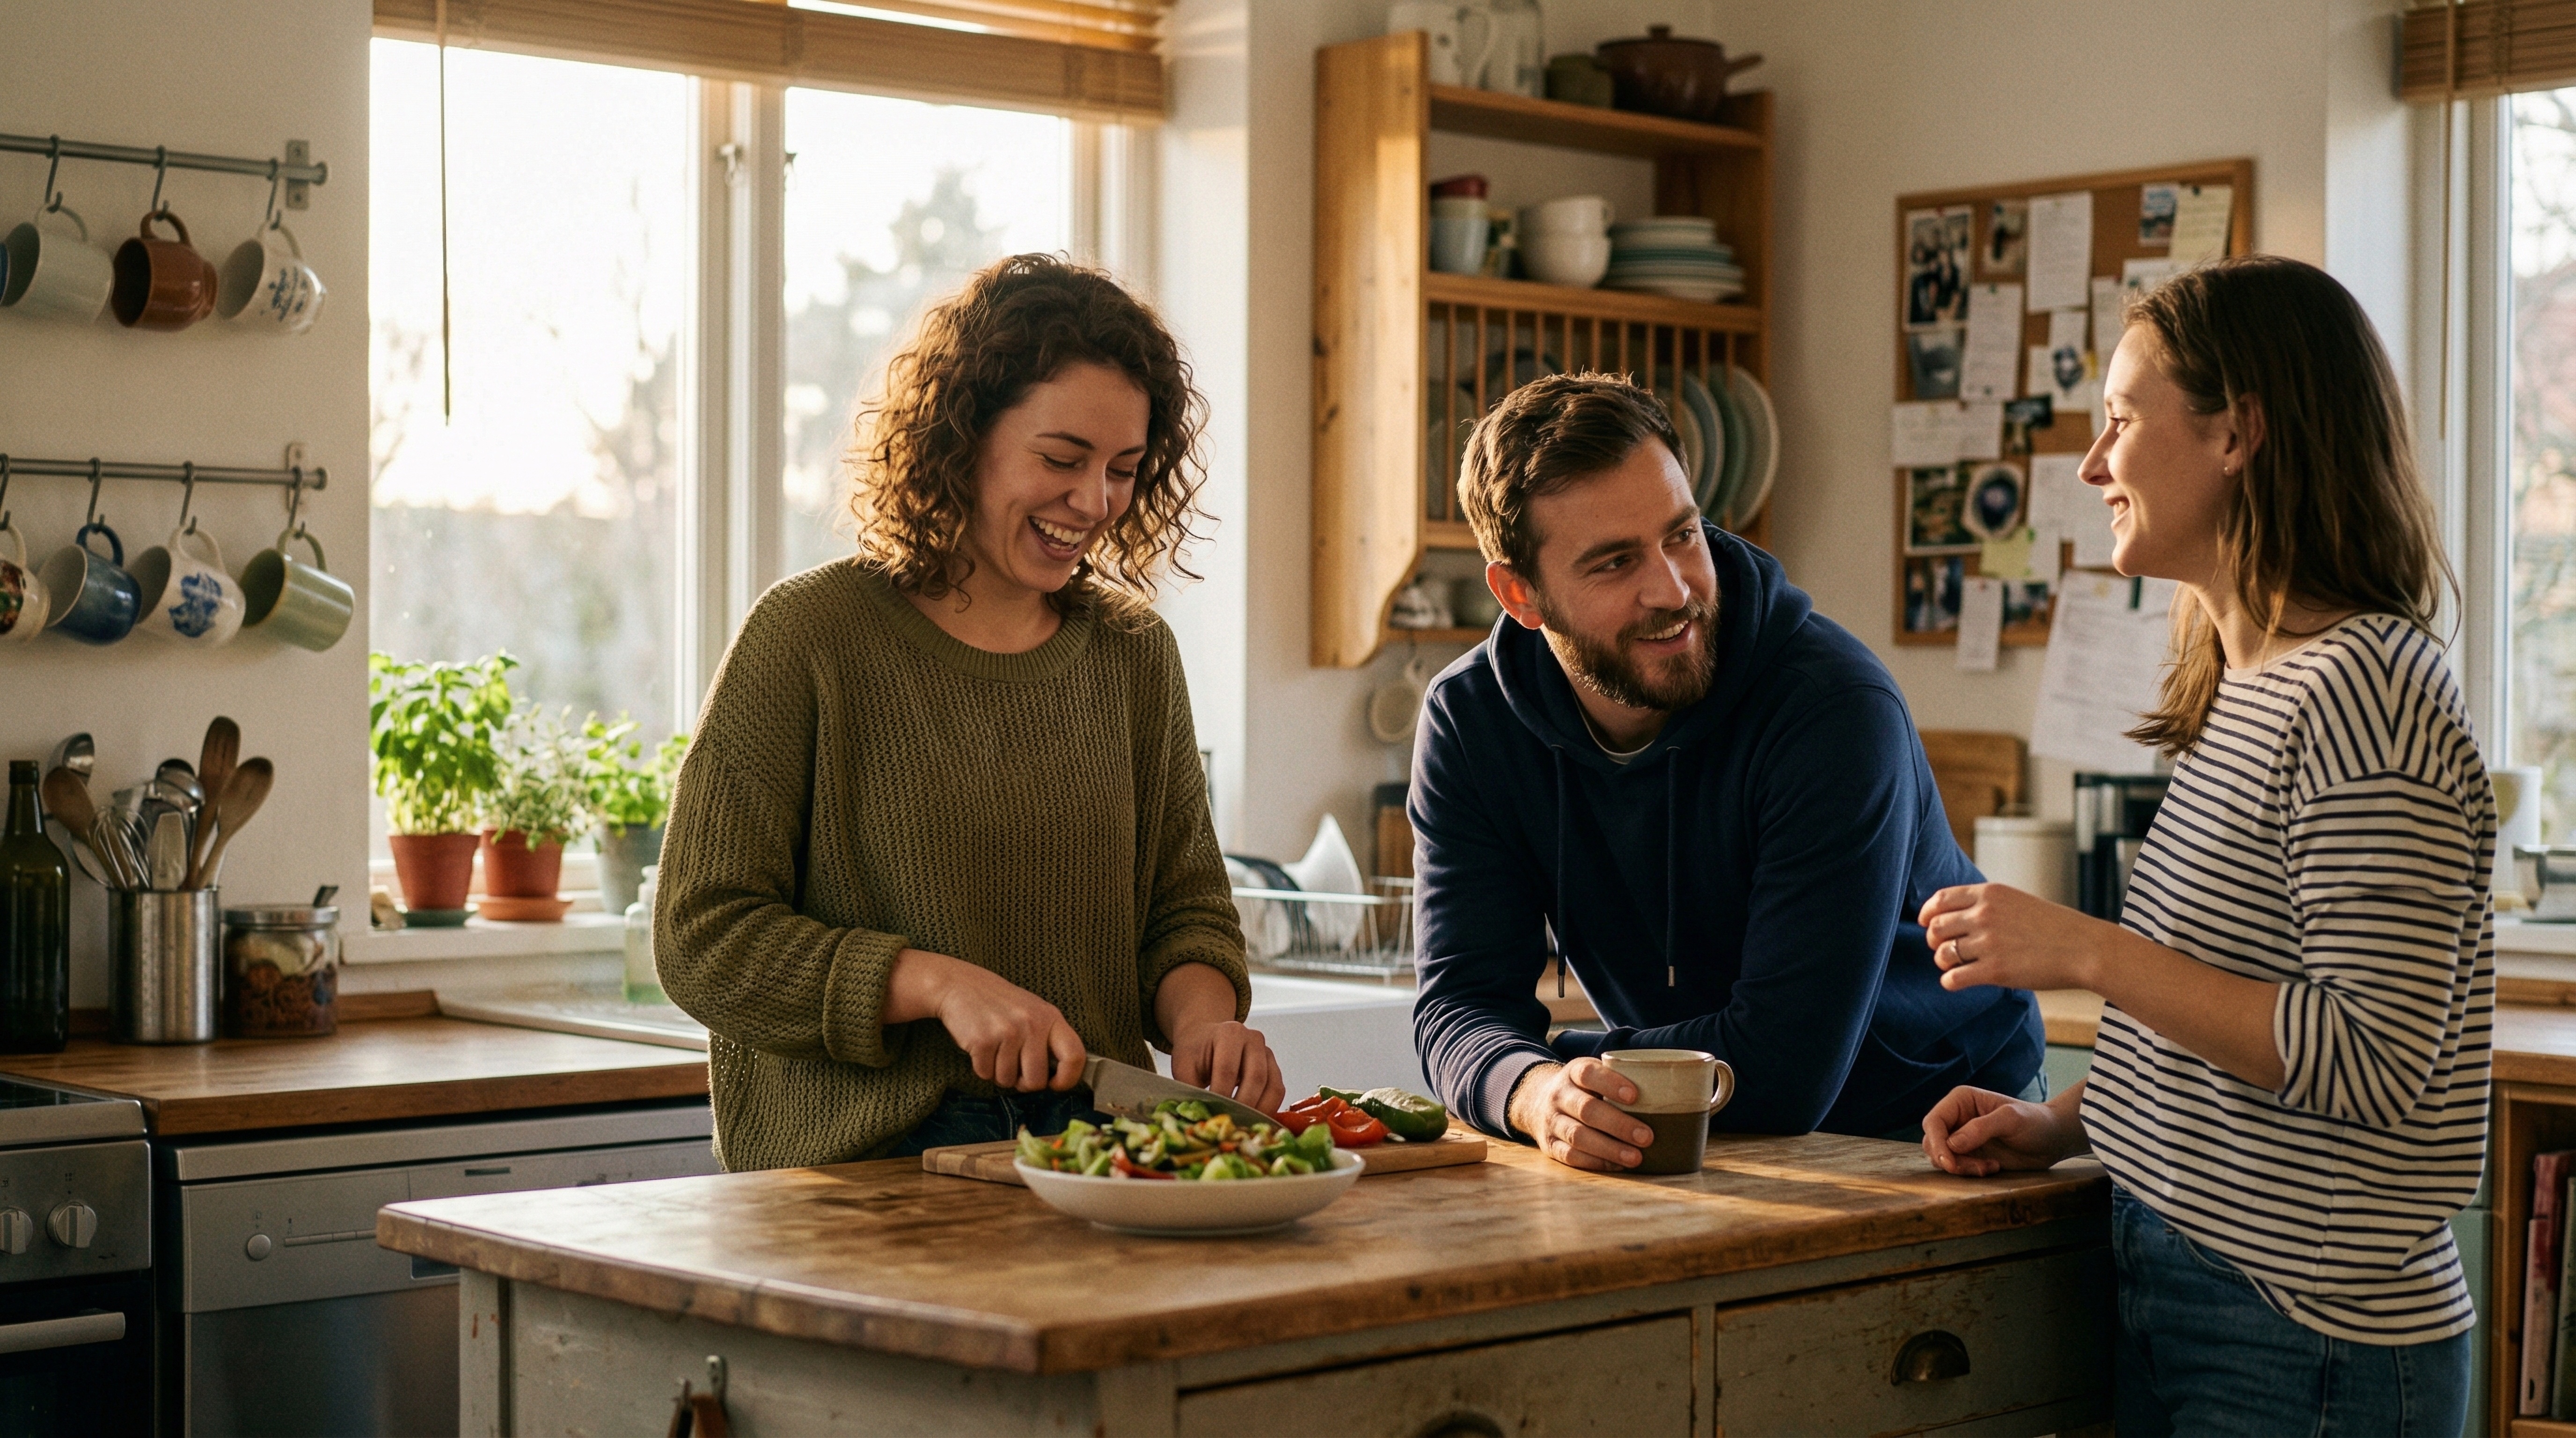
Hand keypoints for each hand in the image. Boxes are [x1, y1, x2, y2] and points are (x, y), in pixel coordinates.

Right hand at [896, 950, 1084, 1091]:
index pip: (1075, 1056)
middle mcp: (1032, 1024)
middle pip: (1036, 1081)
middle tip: (1014, 1067)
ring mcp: (1007, 1032)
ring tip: (995, 1049)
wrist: (960, 985)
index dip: (1067, 1079)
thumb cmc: (1000, 1003)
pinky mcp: (982, 1041)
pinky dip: (981, 1067)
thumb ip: (1049, 1039)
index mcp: (1050, 1017)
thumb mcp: (1033, 1011)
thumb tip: (1060, 1076)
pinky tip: (981, 1047)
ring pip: (1008, 1081)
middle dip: (1023, 1082)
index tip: (1054, 1084)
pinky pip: (985, 1074)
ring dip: (999, 1073)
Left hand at [1168, 1018, 1286, 1113]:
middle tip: (1232, 1124)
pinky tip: (1254, 1120)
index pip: (1228, 1069)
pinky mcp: (1273, 1066)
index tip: (1214, 1114)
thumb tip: (1201, 1118)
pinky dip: (1268, 1108)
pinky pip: (1278, 1090)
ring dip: (1260, 1110)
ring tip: (1244, 1125)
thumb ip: (1190, 1088)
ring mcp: (1267, 1052)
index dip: (1221, 1095)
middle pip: (1256, 1077)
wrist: (1206, 1038)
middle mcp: (1253, 1039)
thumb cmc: (1195, 1053)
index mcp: (1229, 1033)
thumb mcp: (1184, 1066)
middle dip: (1244, 1105)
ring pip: (1272, 1086)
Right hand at [1508, 1059, 1654, 1171]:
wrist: (1537, 1102)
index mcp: (1573, 1073)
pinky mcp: (1550, 1146)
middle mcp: (1558, 1095)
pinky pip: (1571, 1156)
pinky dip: (1596, 1161)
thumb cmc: (1584, 1090)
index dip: (1610, 1083)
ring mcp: (1551, 1121)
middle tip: (1647, 1136)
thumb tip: (1681, 1091)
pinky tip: (1618, 1165)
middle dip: (1618, 1124)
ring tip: (1636, 1157)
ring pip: (1577, 1136)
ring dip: (1609, 1148)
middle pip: (1586, 1109)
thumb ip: (1623, 1080)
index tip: (1635, 1096)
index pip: (1588, 1074)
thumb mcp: (1595, 1075)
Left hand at [1919, 882, 2119, 993]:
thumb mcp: (2018, 902)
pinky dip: (1949, 981)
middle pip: (1936, 928)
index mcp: (1990, 894)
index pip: (1940, 899)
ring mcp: (1988, 943)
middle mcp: (1984, 915)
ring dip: (1943, 962)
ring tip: (1954, 966)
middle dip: (1934, 941)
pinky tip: (1957, 982)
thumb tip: (1956, 916)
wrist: (2085, 948)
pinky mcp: (1994, 971)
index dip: (1928, 913)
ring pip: (1942, 954)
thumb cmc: (2055, 927)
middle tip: (1943, 949)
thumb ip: (1988, 905)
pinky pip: (1953, 978)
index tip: (1926, 923)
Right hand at [1921, 1084, 2084, 1176]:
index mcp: (1961, 1101)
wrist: (2053, 1139)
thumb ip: (1980, 1128)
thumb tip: (1952, 1144)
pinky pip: (1956, 1167)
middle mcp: (1957, 1118)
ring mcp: (1962, 1137)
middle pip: (1933, 1141)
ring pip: (1941, 1157)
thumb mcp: (2011, 1120)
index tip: (1949, 1163)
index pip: (1934, 1122)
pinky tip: (1992, 1168)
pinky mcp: (1970, 1154)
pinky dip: (1969, 1172)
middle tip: (1976, 1168)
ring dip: (1961, 1167)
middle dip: (1949, 1159)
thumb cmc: (2035, 1122)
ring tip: (1988, 1167)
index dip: (1937, 1143)